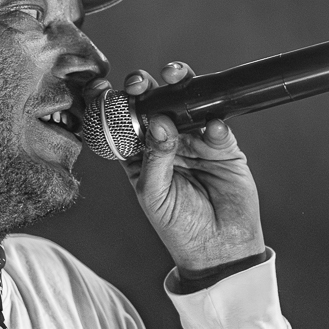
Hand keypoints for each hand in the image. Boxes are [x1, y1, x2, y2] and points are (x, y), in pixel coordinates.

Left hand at [91, 62, 265, 281]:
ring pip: (186, 105)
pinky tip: (211, 126)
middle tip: (140, 83)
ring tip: (175, 79)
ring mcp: (195, 141)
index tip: (105, 89)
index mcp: (139, 155)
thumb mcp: (155, 194)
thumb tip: (159, 121)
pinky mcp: (224, 147)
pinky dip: (214, 121)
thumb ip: (154, 158)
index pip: (123, 123)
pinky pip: (218, 126)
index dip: (113, 104)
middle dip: (145, 87)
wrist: (219, 249)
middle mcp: (165, 143)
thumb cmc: (179, 227)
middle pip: (153, 105)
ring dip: (180, 87)